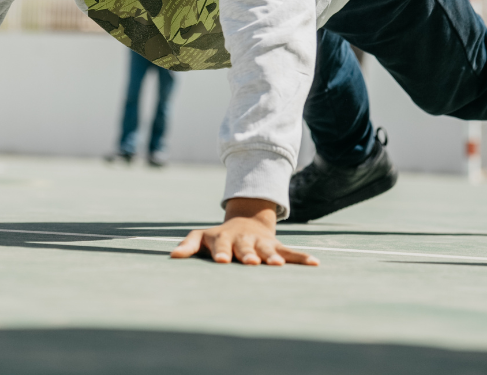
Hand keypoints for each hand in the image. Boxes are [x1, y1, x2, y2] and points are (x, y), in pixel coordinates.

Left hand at [170, 197, 318, 265]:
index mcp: (224, 239)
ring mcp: (261, 243)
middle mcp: (243, 240)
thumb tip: (172, 256)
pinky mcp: (276, 247)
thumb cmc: (218, 237)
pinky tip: (314, 264)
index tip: (223, 261)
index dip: (222, 252)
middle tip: (251, 263)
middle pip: (245, 248)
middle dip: (248, 255)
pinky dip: (302, 258)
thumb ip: (188, 245)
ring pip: (267, 250)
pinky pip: (290, 253)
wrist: (246, 222)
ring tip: (277, 265)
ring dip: (272, 257)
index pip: (221, 245)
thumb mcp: (201, 237)